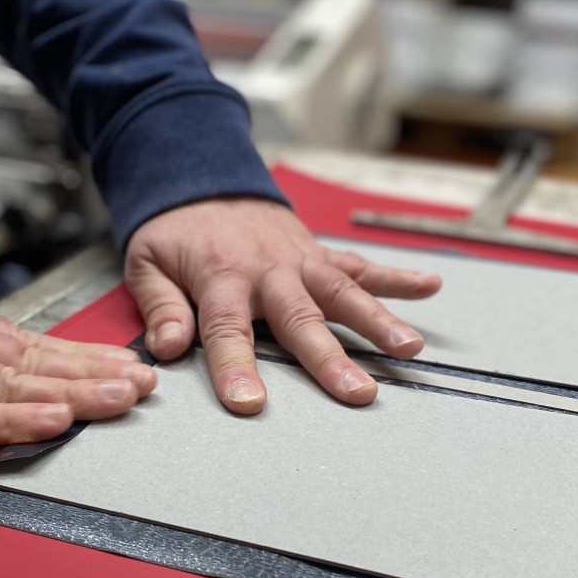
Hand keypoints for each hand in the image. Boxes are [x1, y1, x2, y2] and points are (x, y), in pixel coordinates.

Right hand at [0, 277, 154, 455]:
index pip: (29, 342)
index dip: (83, 356)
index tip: (126, 364)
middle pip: (33, 361)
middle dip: (94, 373)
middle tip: (146, 384)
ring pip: (9, 383)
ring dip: (70, 392)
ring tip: (121, 400)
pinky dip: (9, 418)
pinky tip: (50, 421)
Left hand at [124, 198, 440, 412]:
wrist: (201, 174)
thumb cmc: (175, 230)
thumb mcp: (147, 263)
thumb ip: (159, 307)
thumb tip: (167, 349)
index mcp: (220, 276)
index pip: (227, 330)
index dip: (237, 367)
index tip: (250, 403)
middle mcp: (268, 270)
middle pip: (301, 318)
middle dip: (330, 357)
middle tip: (358, 391)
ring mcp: (299, 260)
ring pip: (342, 291)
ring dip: (378, 319)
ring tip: (409, 348)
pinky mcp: (317, 253)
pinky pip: (359, 265)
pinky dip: (395, 277)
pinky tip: (430, 287)